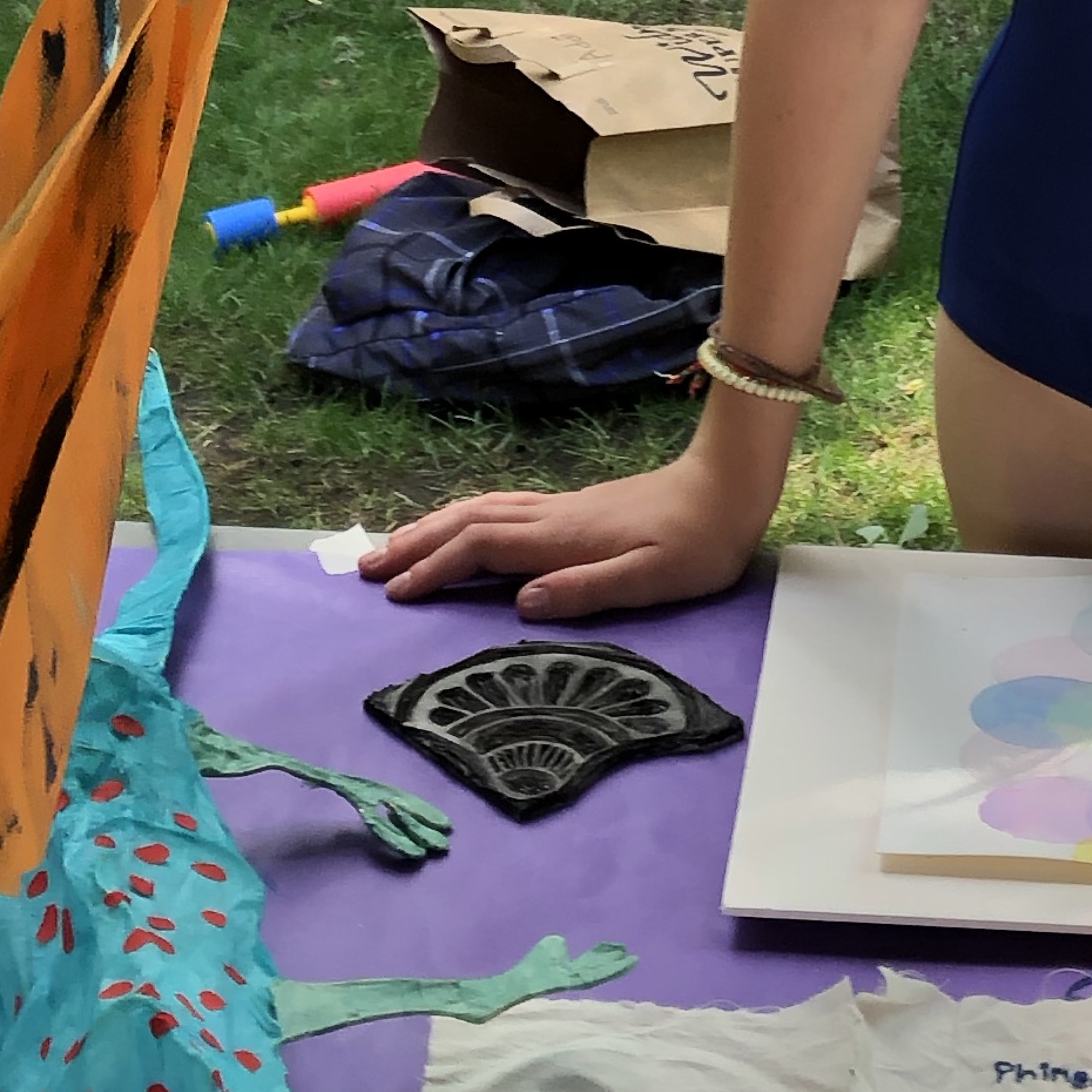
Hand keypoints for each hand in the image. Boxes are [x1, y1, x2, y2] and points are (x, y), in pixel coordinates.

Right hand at [360, 452, 763, 623]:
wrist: (727, 488)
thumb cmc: (697, 544)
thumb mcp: (651, 580)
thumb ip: (587, 588)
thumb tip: (524, 603)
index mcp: (563, 539)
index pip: (481, 549)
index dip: (435, 568)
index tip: (395, 592)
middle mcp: (551, 517)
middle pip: (466, 522)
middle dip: (413, 543)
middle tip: (365, 567)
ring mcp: (559, 507)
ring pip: (479, 509)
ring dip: (431, 526)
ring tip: (392, 546)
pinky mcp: (571, 507)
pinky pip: (499, 507)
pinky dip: (462, 517)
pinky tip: (457, 527)